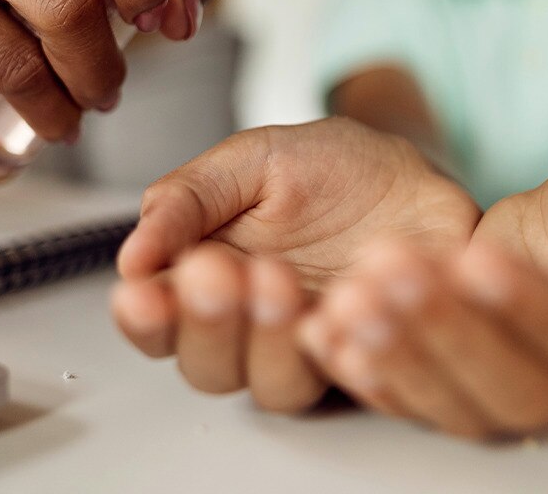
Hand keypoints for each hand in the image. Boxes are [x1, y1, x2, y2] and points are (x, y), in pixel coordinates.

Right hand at [112, 117, 481, 408]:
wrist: (414, 172)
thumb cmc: (330, 167)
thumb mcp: (251, 160)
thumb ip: (188, 199)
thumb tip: (132, 257)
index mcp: (209, 278)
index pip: (158, 322)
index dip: (145, 317)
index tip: (141, 292)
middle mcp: (253, 328)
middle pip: (207, 367)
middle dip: (207, 324)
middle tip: (215, 272)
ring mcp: (312, 348)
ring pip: (273, 386)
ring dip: (267, 339)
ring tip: (277, 279)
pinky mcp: (371, 355)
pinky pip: (350, 377)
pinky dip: (337, 350)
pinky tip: (331, 312)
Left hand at [301, 151, 547, 437]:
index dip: (529, 307)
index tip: (482, 258)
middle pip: (502, 381)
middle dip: (442, 327)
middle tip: (390, 271)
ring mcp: (498, 393)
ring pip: (447, 399)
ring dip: (395, 352)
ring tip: (349, 300)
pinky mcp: (445, 383)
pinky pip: (403, 394)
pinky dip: (363, 370)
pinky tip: (325, 334)